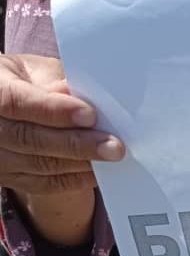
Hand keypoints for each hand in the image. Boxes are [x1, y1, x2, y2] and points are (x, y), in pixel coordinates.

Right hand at [0, 53, 124, 195]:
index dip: (52, 110)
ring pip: (39, 165)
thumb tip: (77, 95)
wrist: (7, 108)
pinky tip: (96, 171)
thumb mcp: (34, 71)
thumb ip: (54, 81)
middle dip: (76, 143)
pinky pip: (43, 184)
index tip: (89, 115)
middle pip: (30, 139)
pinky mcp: (10, 177)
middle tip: (113, 146)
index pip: (16, 102)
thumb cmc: (25, 83)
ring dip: (80, 162)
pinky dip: (74, 178)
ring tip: (110, 156)